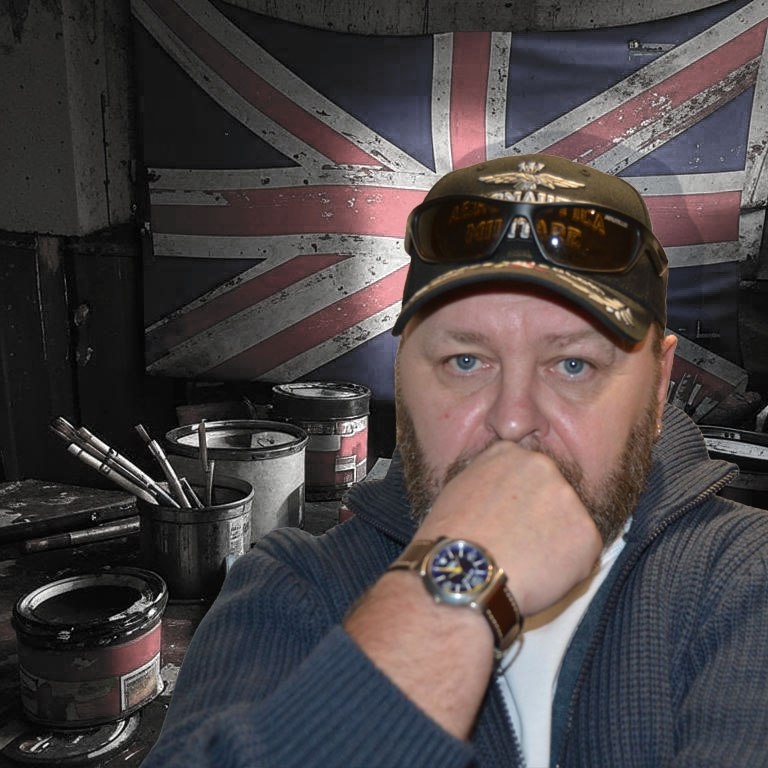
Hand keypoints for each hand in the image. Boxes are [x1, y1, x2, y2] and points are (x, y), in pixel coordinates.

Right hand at [415, 440, 602, 616]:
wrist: (466, 575)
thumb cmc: (451, 540)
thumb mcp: (459, 490)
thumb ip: (488, 481)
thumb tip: (499, 492)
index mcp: (509, 454)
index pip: (525, 473)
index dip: (518, 501)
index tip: (508, 520)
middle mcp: (543, 466)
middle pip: (551, 494)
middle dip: (541, 517)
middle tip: (518, 544)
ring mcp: (568, 498)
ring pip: (569, 524)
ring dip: (554, 543)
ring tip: (523, 563)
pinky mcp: (587, 533)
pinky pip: (582, 554)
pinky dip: (567, 569)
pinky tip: (538, 576)